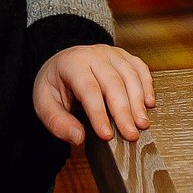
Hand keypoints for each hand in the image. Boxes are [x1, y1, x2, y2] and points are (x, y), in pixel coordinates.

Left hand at [33, 44, 155, 145]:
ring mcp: (112, 54)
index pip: (88, 89)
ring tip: (142, 124)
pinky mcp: (125, 57)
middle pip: (112, 82)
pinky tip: (149, 103)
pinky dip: (147, 85)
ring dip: (138, 101)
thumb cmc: (55, 84)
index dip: (98, 113)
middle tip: (130, 134)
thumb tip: (78, 138)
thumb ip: (57, 122)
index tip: (107, 135)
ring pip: (130, 75)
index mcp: (72, 63)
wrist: (63, 62)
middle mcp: (94, 55)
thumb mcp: (44, 103)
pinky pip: (140, 68)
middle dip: (123, 111)